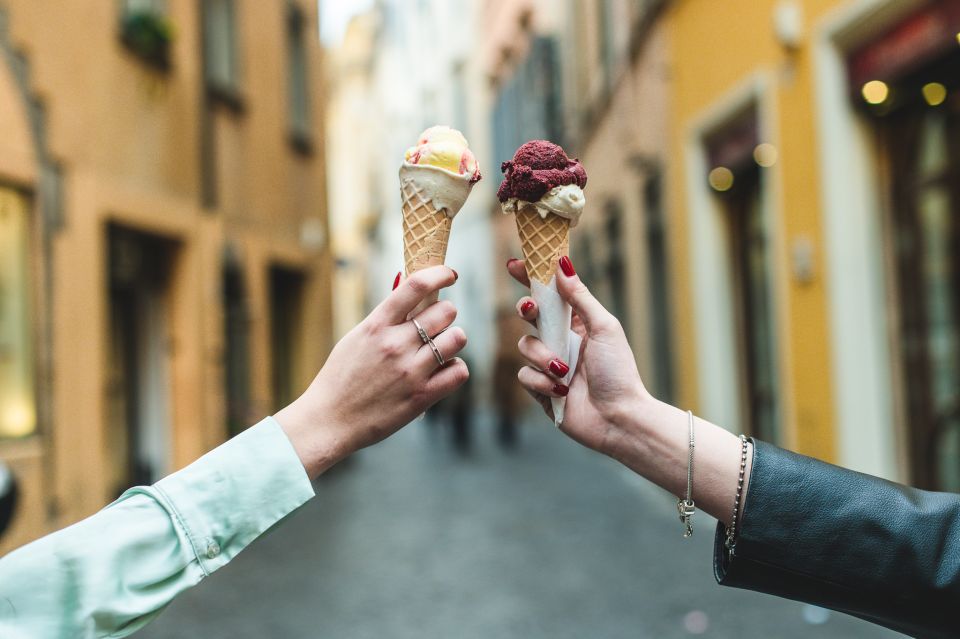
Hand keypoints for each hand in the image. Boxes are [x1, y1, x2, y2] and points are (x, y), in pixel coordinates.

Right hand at [276, 266, 468, 477]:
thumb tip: (412, 294)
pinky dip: (455, 368)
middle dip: (445, 315)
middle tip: (437, 325)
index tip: (449, 275)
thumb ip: (384, 319)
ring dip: (453, 340)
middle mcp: (395, 344)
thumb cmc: (341, 378)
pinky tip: (443, 371)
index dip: (440, 273)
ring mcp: (410, 371)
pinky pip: (459, 371)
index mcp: (377, 325)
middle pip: (445, 311)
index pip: (417, 286)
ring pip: (457, 338)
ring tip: (441, 348)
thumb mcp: (356, 339)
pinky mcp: (421, 397)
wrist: (329, 420)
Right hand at [507, 257, 648, 456]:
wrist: (618, 418)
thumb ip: (580, 297)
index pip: (550, 294)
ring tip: (564, 370)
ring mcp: (548, 365)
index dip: (531, 277)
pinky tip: (561, 391)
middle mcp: (560, 340)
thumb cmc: (619, 372)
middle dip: (526, 310)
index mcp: (577, 323)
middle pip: (529, 315)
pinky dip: (541, 382)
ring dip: (542, 356)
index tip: (515, 262)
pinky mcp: (540, 389)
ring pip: (524, 346)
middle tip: (531, 310)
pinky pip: (524, 375)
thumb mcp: (604, 327)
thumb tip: (562, 264)